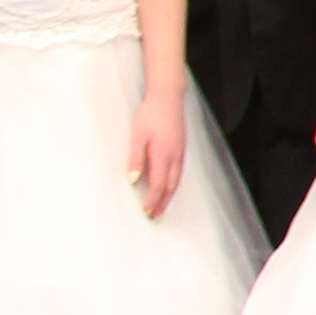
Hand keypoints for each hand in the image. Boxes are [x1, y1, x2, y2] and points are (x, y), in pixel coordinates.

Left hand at [129, 87, 187, 221]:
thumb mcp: (138, 136)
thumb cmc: (151, 114)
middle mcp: (175, 157)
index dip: (152, 200)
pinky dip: (174, 185)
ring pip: (177, 181)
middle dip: (163, 203)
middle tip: (155, 216)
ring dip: (169, 196)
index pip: (159, 185)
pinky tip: (169, 187)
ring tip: (161, 206)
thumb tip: (133, 179)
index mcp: (163, 154)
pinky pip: (179, 173)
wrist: (168, 98)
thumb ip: (136, 159)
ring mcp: (180, 153)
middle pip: (171, 187)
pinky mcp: (181, 149)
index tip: (145, 211)